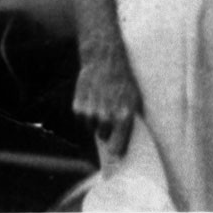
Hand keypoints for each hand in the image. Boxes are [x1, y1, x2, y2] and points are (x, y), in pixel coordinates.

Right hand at [73, 41, 141, 157]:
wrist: (105, 59)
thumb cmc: (123, 80)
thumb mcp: (135, 99)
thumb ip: (131, 120)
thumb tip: (128, 142)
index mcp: (124, 117)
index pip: (117, 147)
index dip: (116, 151)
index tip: (115, 153)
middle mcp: (106, 118)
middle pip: (103, 136)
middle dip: (106, 129)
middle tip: (108, 113)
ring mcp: (90, 113)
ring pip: (91, 127)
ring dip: (95, 120)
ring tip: (101, 101)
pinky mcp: (78, 108)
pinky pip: (82, 119)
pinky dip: (85, 112)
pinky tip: (92, 97)